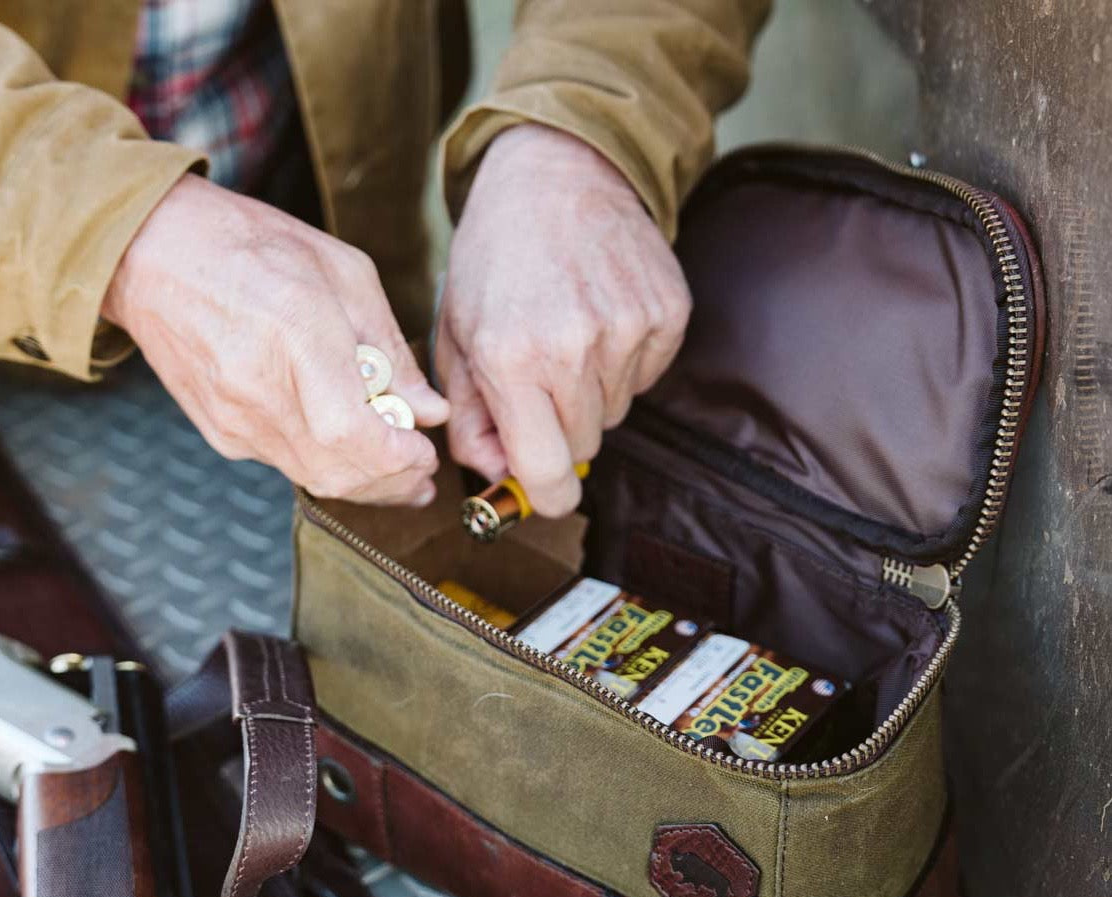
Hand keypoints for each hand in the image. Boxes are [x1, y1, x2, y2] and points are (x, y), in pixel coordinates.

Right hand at [102, 175, 448, 504]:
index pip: (352, 435)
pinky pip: (287, 465)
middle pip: (339, 472)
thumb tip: (428, 411)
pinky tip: (348, 450)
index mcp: (297, 337)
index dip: (398, 457)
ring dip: (365, 484)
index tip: (425, 450)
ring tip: (399, 472)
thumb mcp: (346, 277)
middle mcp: (260, 391)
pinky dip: (326, 465)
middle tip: (423, 475)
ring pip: (315, 477)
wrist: (153, 252)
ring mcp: (235, 420)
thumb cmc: (255, 248)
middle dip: (393, 483)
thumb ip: (392, 352)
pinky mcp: (221, 433)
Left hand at [436, 124, 690, 515]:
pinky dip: (624, 361)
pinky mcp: (667, 312)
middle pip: (583, 448)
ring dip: (591, 392)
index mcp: (511, 359)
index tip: (544, 491)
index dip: (545, 494)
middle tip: (541, 376)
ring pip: (615, 413)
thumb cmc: (496, 260)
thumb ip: (469, 420)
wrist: (556, 174)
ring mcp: (628, 329)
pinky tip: (600, 315)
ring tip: (569, 332)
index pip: (547, 473)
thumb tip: (497, 476)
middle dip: (560, 428)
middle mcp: (574, 348)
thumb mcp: (457, 338)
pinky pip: (648, 377)